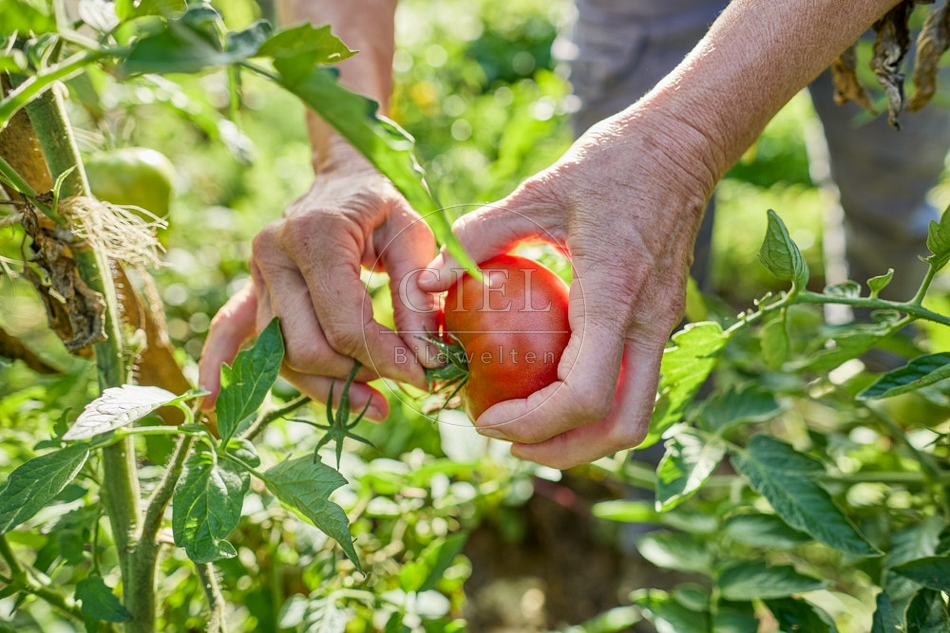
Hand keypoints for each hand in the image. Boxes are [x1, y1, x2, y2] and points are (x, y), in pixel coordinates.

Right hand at [199, 142, 438, 418]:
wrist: (345, 178)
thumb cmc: (384, 204)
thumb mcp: (413, 236)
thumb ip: (417, 296)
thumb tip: (425, 360)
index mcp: (317, 235)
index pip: (345, 323)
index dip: (385, 358)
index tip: (422, 376)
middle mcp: (274, 253)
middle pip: (307, 346)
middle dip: (356, 375)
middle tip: (400, 381)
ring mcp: (256, 272)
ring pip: (281, 355)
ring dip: (327, 384)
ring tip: (372, 396)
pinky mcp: (251, 287)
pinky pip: (231, 333)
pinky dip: (222, 369)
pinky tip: (214, 407)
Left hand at [419, 109, 716, 467]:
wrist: (683, 145)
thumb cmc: (612, 163)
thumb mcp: (540, 190)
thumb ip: (480, 234)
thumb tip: (425, 282)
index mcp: (616, 296)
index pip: (585, 395)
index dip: (534, 424)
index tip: (487, 420)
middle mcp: (649, 323)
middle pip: (622, 427)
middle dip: (564, 451)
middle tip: (509, 443)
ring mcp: (662, 326)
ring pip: (635, 415)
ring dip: (584, 436)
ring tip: (529, 427)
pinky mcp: (661, 321)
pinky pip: (634, 385)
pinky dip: (595, 405)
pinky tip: (552, 385)